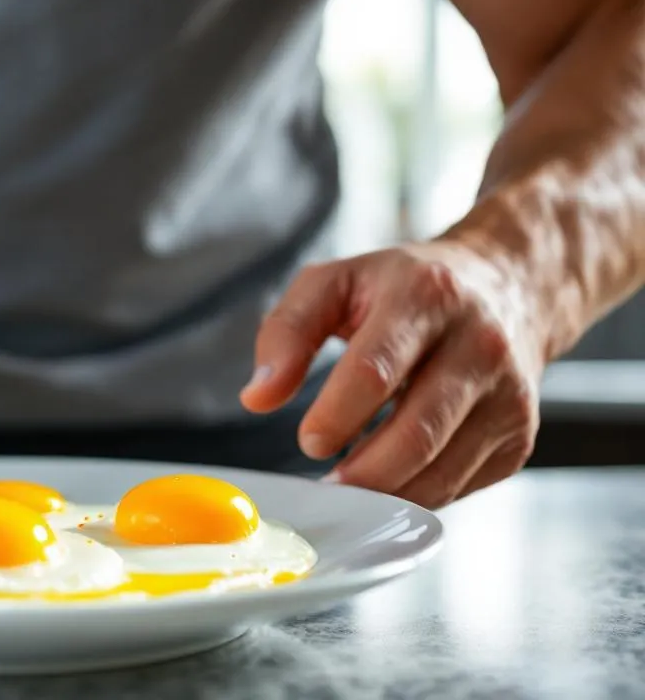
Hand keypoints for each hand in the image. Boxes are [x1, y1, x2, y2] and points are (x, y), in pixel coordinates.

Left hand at [240, 241, 545, 508]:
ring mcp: (508, 394)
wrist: (507, 287)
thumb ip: (286, 332)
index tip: (309, 441)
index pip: (375, 370)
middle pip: (415, 434)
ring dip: (384, 494)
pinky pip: (459, 486)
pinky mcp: (520, 435)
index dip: (335, 416)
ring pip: (440, 472)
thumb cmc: (404, 288)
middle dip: (360, 473)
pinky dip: (414, 494)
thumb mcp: (335, 283)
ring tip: (348, 485)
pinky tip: (390, 475)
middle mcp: (479, 344)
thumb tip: (257, 396)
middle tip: (324, 485)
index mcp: (426, 297)